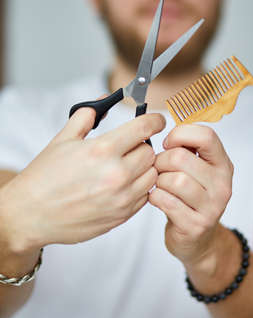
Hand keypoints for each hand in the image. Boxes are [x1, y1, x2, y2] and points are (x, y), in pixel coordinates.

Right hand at [0, 105, 164, 253]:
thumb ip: (86, 116)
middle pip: (150, 152)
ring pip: (152, 175)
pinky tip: (121, 185)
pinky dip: (139, 187)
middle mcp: (116, 175)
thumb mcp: (63, 139)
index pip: (145, 128)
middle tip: (128, 147)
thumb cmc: (44, 177)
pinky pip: (145, 196)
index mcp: (102, 150)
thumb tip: (103, 101)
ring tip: (124, 166)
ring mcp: (121, 198)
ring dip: (143, 167)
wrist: (31, 214)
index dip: (155, 120)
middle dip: (142, 145)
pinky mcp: (122, 216)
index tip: (156, 120)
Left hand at [149, 125, 232, 270]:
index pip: (206, 136)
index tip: (168, 144)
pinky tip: (157, 199)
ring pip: (174, 180)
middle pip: (181, 157)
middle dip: (161, 161)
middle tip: (158, 169)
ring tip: (160, 185)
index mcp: (223, 164)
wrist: (197, 239)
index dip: (180, 134)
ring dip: (158, 181)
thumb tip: (165, 129)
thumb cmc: (190, 197)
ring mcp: (212, 207)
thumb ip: (186, 149)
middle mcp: (223, 184)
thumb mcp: (197, 170)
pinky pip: (166, 201)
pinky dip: (155, 197)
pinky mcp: (196, 225)